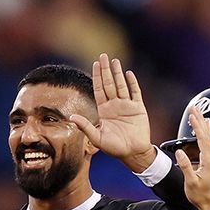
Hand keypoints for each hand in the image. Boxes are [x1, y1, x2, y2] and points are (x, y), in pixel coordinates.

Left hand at [69, 53, 155, 171]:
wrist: (133, 153)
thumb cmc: (114, 148)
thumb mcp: (97, 138)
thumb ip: (85, 127)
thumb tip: (71, 117)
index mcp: (104, 111)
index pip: (99, 90)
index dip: (97, 77)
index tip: (95, 64)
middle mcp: (115, 105)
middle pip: (109, 84)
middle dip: (106, 70)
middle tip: (103, 56)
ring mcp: (127, 106)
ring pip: (121, 85)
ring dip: (118, 73)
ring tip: (114, 61)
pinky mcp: (138, 108)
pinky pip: (135, 92)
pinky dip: (132, 83)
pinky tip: (128, 74)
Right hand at [174, 105, 209, 209]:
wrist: (209, 202)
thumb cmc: (200, 194)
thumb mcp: (191, 181)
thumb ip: (185, 166)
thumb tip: (179, 152)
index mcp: (208, 159)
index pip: (202, 138)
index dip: (196, 125)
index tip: (191, 115)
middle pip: (205, 133)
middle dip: (199, 119)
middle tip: (193, 107)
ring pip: (207, 136)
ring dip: (202, 123)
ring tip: (198, 112)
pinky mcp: (209, 158)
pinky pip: (207, 141)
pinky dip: (205, 131)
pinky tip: (205, 126)